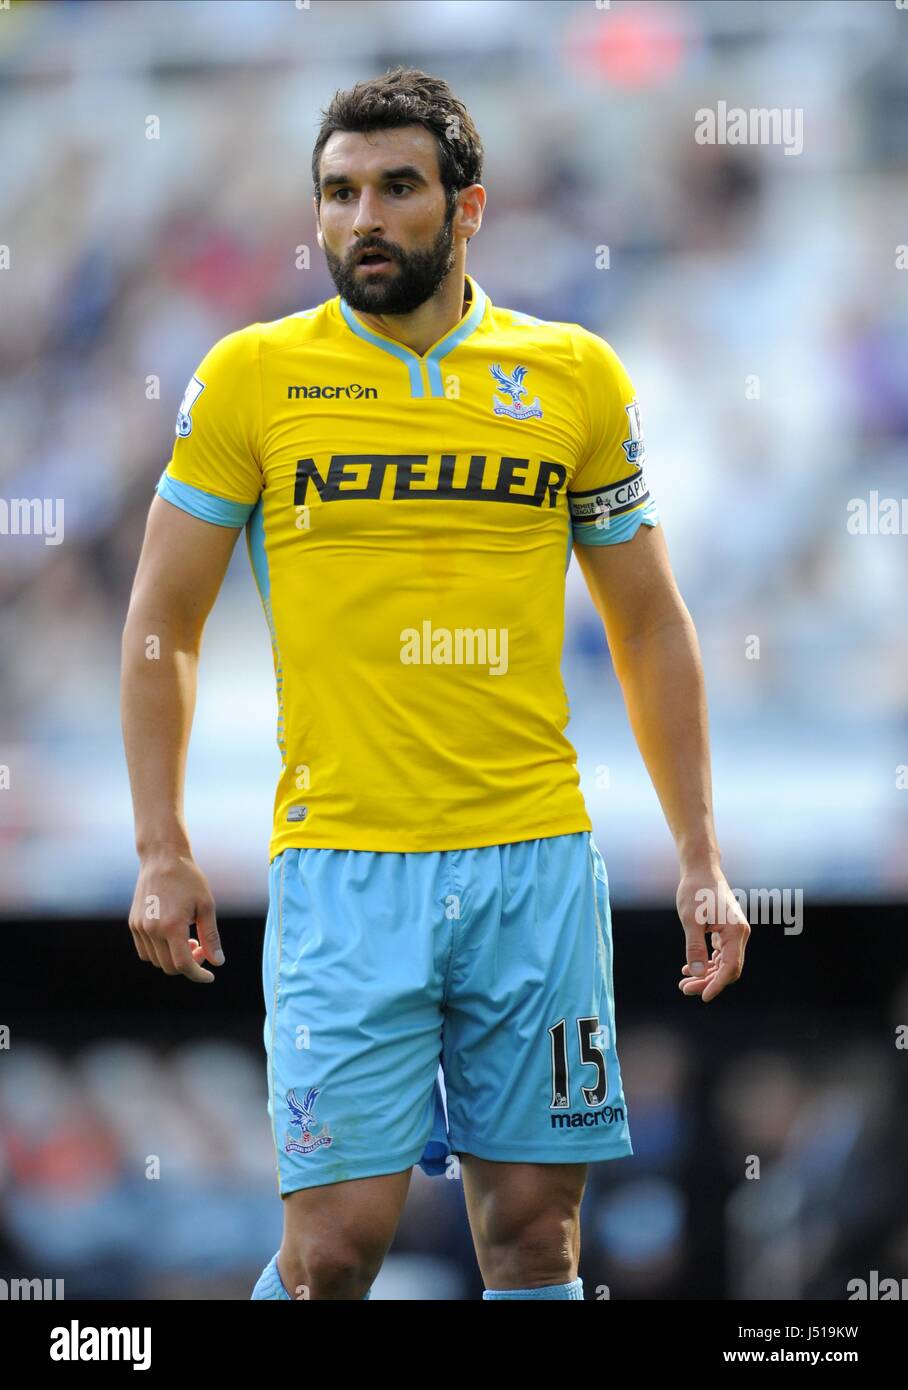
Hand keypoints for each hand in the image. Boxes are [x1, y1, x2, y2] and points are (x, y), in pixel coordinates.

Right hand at [128, 847, 223, 982]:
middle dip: (188, 965)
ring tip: (188, 940)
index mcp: (172, 925)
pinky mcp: (133, 924)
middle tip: (200, 948)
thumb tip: (218, 962)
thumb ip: (211, 937)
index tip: (209, 976)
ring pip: (156, 961)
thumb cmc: (189, 879)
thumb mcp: (206, 906)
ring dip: (173, 959)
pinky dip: (159, 953)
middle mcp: (152, 929)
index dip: (198, 975)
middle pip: (169, 966)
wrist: (162, 858)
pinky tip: (172, 938)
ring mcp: (139, 927)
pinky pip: (145, 951)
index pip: (184, 964)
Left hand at [675, 867, 748, 1001]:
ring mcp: (733, 933)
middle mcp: (739, 934)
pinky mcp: (726, 930)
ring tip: (684, 983)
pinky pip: (719, 954)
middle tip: (684, 989)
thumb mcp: (690, 919)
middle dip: (708, 982)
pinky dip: (706, 963)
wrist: (700, 869)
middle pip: (728, 969)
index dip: (717, 985)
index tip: (702, 997)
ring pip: (723, 963)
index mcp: (735, 931)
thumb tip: (695, 973)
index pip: (730, 967)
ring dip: (706, 975)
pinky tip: (689, 969)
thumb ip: (694, 946)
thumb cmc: (695, 890)